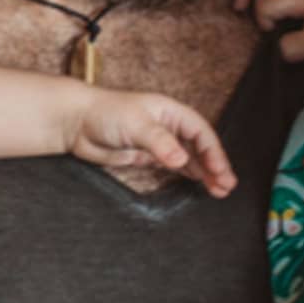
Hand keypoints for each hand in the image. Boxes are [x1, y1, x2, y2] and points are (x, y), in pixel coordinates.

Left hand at [70, 92, 236, 196]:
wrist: (76, 123)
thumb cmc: (105, 113)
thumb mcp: (135, 124)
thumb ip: (159, 142)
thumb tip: (182, 159)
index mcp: (170, 112)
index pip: (201, 131)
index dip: (214, 151)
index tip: (221, 171)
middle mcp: (168, 126)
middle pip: (200, 146)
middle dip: (215, 165)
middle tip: (227, 186)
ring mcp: (159, 142)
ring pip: (190, 158)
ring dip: (205, 173)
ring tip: (219, 191)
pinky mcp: (148, 157)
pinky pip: (174, 167)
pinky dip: (189, 175)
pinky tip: (199, 185)